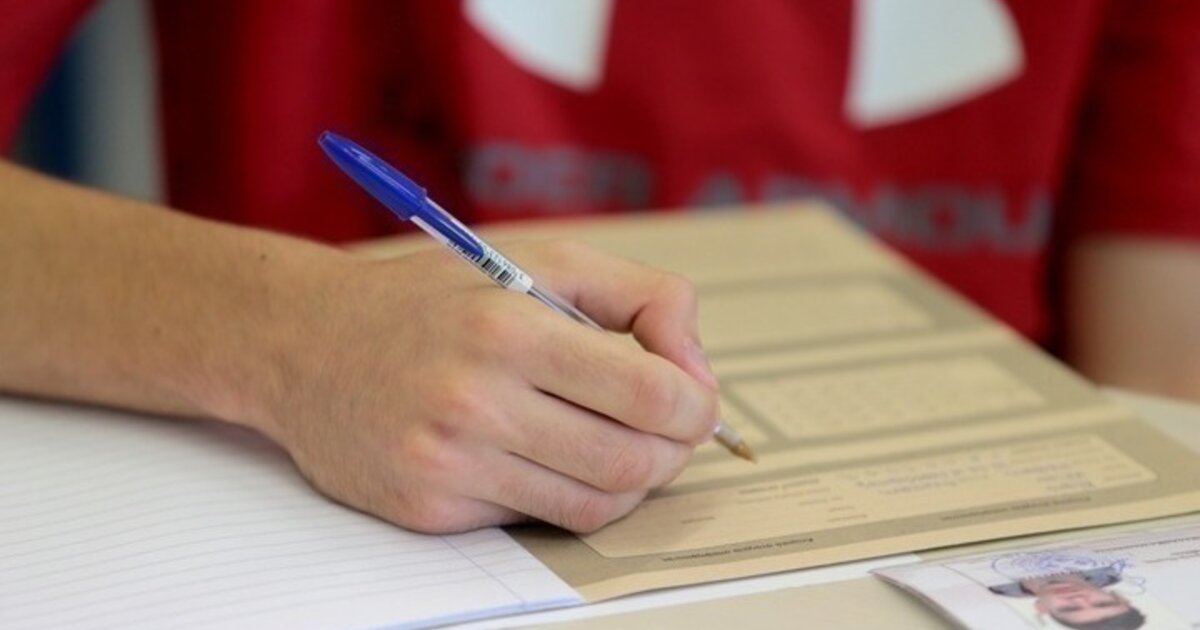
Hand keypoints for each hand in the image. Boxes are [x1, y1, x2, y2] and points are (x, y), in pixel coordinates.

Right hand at [262, 241, 719, 532]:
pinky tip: (548, 458)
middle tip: (667, 428)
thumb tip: (696, 368)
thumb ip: (640, 296)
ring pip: (593, 505)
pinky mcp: (428, 509)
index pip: (650, 394)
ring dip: (629, 481)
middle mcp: (475, 402)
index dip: (695, 405)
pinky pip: (536, 522)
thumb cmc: (432, 299)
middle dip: (673, 450)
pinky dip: (563, 495)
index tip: (693, 399)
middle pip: (632, 462)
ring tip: (616, 442)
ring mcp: (448, 464)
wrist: (305, 343)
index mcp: (510, 329)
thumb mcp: (540, 260)